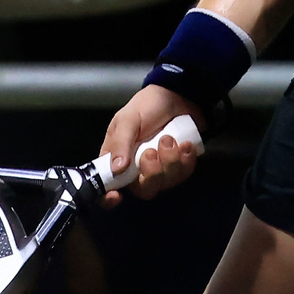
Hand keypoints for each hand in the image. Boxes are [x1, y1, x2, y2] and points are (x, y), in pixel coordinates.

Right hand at [97, 85, 202, 208]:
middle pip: (143, 190)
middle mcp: (137, 169)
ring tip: (169, 138)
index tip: (117, 196)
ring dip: (170, 161)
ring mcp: (160, 169)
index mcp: (117, 159)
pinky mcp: (179, 166)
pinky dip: (185, 160)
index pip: (107, 186)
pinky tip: (185, 145)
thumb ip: (121, 142)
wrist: (177, 94)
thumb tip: (117, 169)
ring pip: (165, 183)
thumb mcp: (128, 118)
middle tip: (153, 151)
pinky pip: (183, 174)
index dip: (108, 198)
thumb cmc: (147, 105)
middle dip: (151, 174)